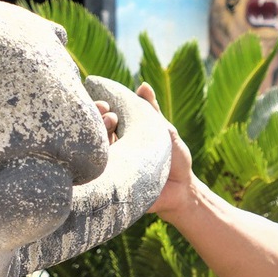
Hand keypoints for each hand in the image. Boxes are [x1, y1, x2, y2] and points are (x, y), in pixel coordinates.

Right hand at [97, 83, 193, 216]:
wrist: (183, 190)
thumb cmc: (175, 160)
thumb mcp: (164, 130)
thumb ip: (152, 110)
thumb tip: (144, 85)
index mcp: (123, 136)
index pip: (105, 119)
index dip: (102, 109)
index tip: (105, 103)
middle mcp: (113, 151)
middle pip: (96, 132)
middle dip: (97, 118)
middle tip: (106, 112)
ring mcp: (111, 168)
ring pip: (94, 151)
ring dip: (99, 136)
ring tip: (109, 124)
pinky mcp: (111, 185)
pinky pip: (98, 175)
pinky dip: (97, 163)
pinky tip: (100, 152)